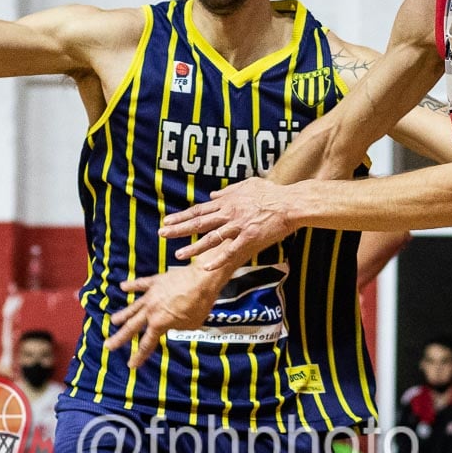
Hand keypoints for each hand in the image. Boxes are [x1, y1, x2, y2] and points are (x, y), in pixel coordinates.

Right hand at [105, 265, 227, 367]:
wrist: (202, 279)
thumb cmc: (200, 304)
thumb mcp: (190, 324)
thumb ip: (177, 326)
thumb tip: (172, 324)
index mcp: (159, 323)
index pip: (146, 344)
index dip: (139, 356)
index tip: (131, 365)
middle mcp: (151, 311)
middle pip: (132, 327)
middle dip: (120, 338)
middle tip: (108, 346)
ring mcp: (151, 295)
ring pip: (133, 307)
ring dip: (122, 315)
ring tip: (113, 320)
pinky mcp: (155, 282)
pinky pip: (141, 284)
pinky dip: (132, 285)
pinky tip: (123, 286)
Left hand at [158, 177, 294, 272]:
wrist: (290, 203)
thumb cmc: (271, 193)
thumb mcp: (247, 185)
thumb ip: (228, 191)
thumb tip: (212, 196)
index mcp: (227, 202)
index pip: (199, 210)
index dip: (181, 216)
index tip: (166, 220)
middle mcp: (229, 214)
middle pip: (199, 222)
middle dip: (178, 229)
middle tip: (161, 234)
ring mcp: (238, 226)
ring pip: (211, 238)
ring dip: (193, 247)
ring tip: (178, 254)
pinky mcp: (250, 238)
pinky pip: (231, 250)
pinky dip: (217, 259)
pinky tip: (205, 267)